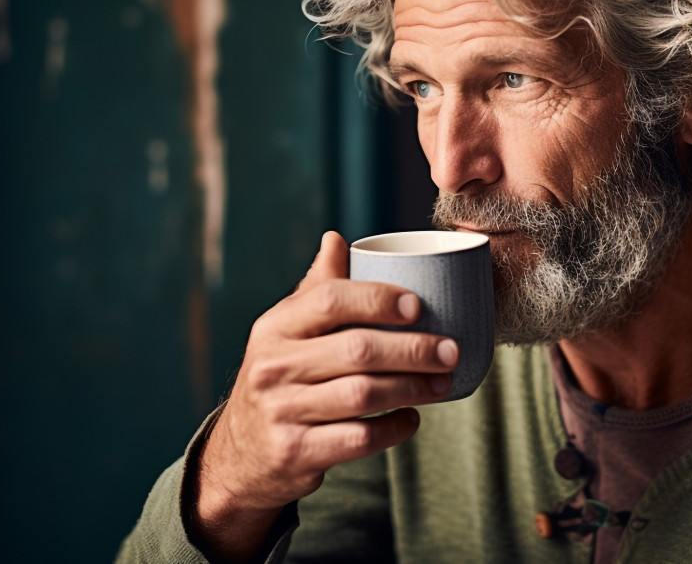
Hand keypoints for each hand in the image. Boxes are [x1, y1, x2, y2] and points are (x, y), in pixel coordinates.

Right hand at [189, 231, 459, 560]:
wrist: (241, 453)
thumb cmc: (279, 377)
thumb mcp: (285, 332)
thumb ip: (316, 289)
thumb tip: (336, 239)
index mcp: (275, 328)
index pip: (329, 299)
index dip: (378, 299)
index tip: (419, 305)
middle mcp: (274, 367)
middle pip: (357, 349)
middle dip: (412, 349)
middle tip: (450, 350)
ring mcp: (283, 412)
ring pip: (362, 394)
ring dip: (412, 388)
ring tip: (441, 383)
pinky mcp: (297, 452)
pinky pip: (358, 438)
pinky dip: (393, 428)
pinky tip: (411, 418)